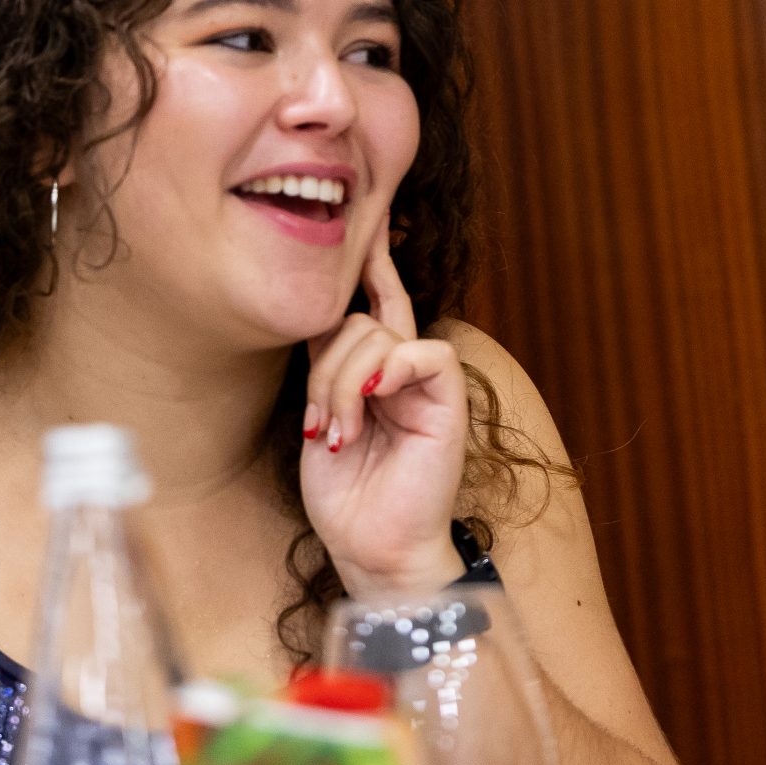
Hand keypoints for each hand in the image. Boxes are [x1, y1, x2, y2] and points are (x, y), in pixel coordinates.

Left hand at [298, 223, 469, 600]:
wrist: (374, 548)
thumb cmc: (347, 497)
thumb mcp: (319, 418)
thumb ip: (325, 365)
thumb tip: (319, 317)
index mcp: (373, 370)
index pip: (369, 302)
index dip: (368, 260)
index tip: (366, 216)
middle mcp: (402, 368)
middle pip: (354, 319)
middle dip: (321, 369)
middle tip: (317, 426)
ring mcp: (427, 381)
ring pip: (372, 335)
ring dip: (338, 386)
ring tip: (337, 436)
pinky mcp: (447, 397)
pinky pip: (417, 354)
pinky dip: (383, 376)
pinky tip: (367, 411)